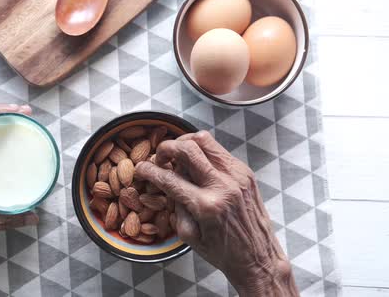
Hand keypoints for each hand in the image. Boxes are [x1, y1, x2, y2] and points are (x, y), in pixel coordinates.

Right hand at [135, 131, 297, 296]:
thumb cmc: (223, 252)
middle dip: (166, 148)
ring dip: (185, 143)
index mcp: (207, 206)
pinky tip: (197, 164)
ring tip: (177, 156)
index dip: (149, 171)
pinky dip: (202, 152)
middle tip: (160, 158)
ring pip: (205, 140)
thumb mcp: (189, 236)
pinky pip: (218, 150)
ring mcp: (237, 176)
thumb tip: (168, 181)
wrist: (258, 258)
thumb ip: (177, 205)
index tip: (140, 168)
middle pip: (187, 148)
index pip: (170, 178)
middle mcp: (224, 186)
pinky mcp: (245, 172)